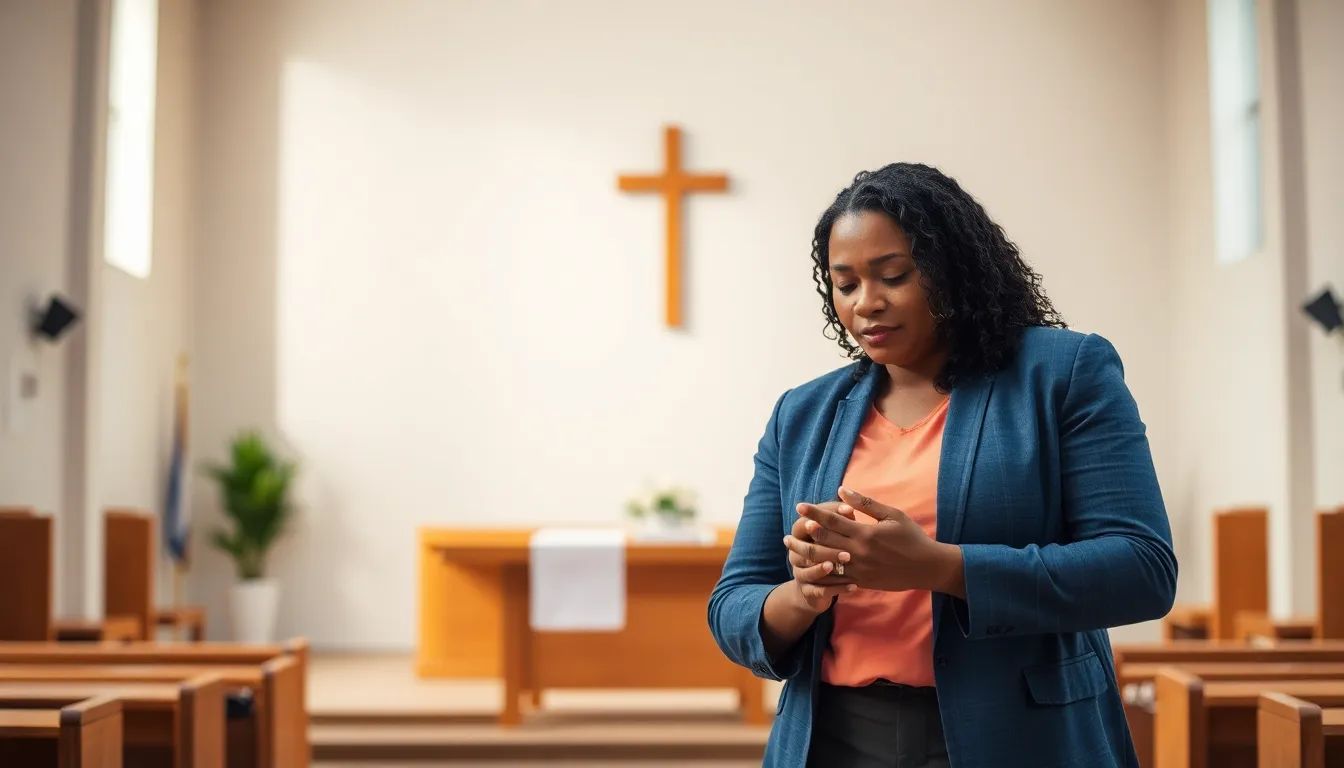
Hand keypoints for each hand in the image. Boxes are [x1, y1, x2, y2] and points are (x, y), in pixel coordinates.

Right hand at [783, 501, 856, 612]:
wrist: (816, 584)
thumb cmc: (830, 549)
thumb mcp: (834, 533)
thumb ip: (840, 520)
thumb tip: (850, 507)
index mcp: (800, 536)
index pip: (804, 524)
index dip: (823, 517)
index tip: (849, 513)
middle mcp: (796, 554)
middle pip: (807, 550)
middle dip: (827, 549)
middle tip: (848, 552)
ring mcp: (800, 573)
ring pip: (810, 571)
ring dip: (826, 569)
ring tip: (843, 567)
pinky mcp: (808, 591)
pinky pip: (821, 591)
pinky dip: (838, 589)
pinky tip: (854, 586)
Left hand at [787, 487, 964, 595]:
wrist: (927, 568)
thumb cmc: (912, 537)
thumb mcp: (892, 515)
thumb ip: (866, 504)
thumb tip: (842, 490)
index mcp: (865, 533)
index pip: (833, 520)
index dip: (814, 513)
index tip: (800, 506)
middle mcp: (859, 552)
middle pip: (824, 542)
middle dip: (805, 534)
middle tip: (790, 528)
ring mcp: (859, 570)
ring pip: (826, 562)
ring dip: (807, 554)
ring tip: (794, 548)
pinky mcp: (861, 583)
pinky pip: (837, 579)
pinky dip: (822, 574)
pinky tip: (810, 569)